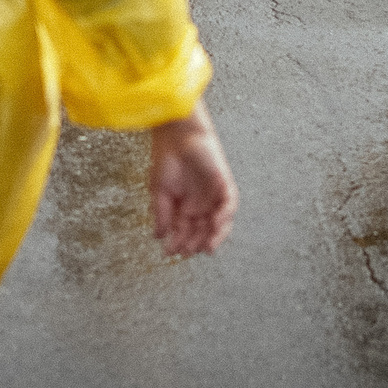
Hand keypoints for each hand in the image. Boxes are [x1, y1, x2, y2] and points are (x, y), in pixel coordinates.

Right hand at [149, 104, 236, 257]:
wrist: (177, 135)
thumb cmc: (167, 158)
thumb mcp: (159, 191)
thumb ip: (161, 214)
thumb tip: (158, 236)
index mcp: (184, 206)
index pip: (184, 231)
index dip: (178, 242)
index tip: (170, 252)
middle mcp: (200, 203)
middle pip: (201, 230)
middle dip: (195, 242)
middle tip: (187, 251)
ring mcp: (213, 195)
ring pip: (219, 222)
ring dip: (214, 235)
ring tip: (206, 247)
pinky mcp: (224, 184)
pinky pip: (229, 204)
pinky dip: (224, 216)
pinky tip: (215, 224)